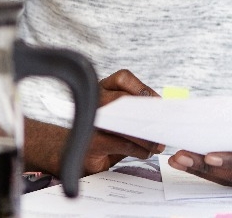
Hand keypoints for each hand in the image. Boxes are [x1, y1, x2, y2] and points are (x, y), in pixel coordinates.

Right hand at [24, 69, 164, 175]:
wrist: (68, 153)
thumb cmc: (100, 133)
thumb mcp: (116, 116)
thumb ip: (134, 111)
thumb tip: (162, 114)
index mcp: (101, 89)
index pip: (122, 78)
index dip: (143, 87)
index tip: (159, 101)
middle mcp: (94, 102)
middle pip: (124, 101)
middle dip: (147, 114)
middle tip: (163, 125)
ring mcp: (90, 122)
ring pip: (123, 124)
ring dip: (146, 137)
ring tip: (158, 144)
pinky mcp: (90, 143)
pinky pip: (121, 144)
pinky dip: (138, 149)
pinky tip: (145, 152)